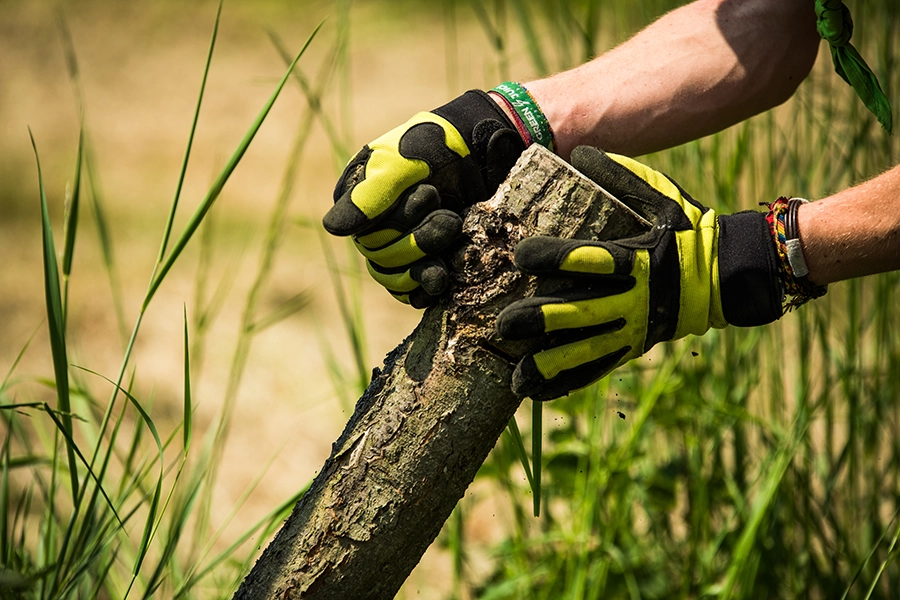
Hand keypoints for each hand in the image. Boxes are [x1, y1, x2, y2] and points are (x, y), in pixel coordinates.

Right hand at [323, 91, 523, 307]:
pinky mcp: (421, 263)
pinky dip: (424, 290)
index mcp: (356, 200)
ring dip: (426, 264)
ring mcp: (396, 248)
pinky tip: (443, 283)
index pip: (364, 232)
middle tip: (451, 217)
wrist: (483, 152)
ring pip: (395, 277)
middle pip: (381, 257)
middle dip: (420, 239)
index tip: (430, 193)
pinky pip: (410, 293)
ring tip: (454, 236)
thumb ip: (370, 194)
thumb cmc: (440, 146)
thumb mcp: (405, 162)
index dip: (398, 221)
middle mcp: (370, 227)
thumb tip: (332, 229)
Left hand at [496, 147, 783, 400]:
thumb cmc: (685, 229)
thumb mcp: (659, 196)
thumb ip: (619, 175)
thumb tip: (576, 151)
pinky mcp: (632, 346)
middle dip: (539, 321)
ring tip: (515, 378)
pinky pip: (597, 368)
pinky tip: (537, 392)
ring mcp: (632, 327)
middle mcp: (631, 298)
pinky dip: (568, 382)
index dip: (554, 258)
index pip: (589, 259)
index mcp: (636, 258)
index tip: (520, 256)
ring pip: (586, 351)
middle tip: (502, 326)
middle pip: (580, 312)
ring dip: (549, 364)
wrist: (724, 275)